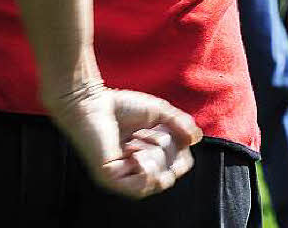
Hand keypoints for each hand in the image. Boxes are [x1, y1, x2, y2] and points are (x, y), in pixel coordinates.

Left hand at [47, 85, 201, 198]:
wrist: (90, 101)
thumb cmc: (120, 105)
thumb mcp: (157, 112)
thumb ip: (178, 124)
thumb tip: (197, 138)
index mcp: (148, 158)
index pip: (178, 166)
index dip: (180, 148)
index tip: (167, 126)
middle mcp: (136, 172)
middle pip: (171, 173)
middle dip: (165, 147)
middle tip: (145, 131)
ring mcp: (124, 179)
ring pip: (159, 180)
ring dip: (153, 153)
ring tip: (134, 140)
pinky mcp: (111, 180)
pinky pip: (142, 186)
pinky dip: (144, 167)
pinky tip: (132, 151)